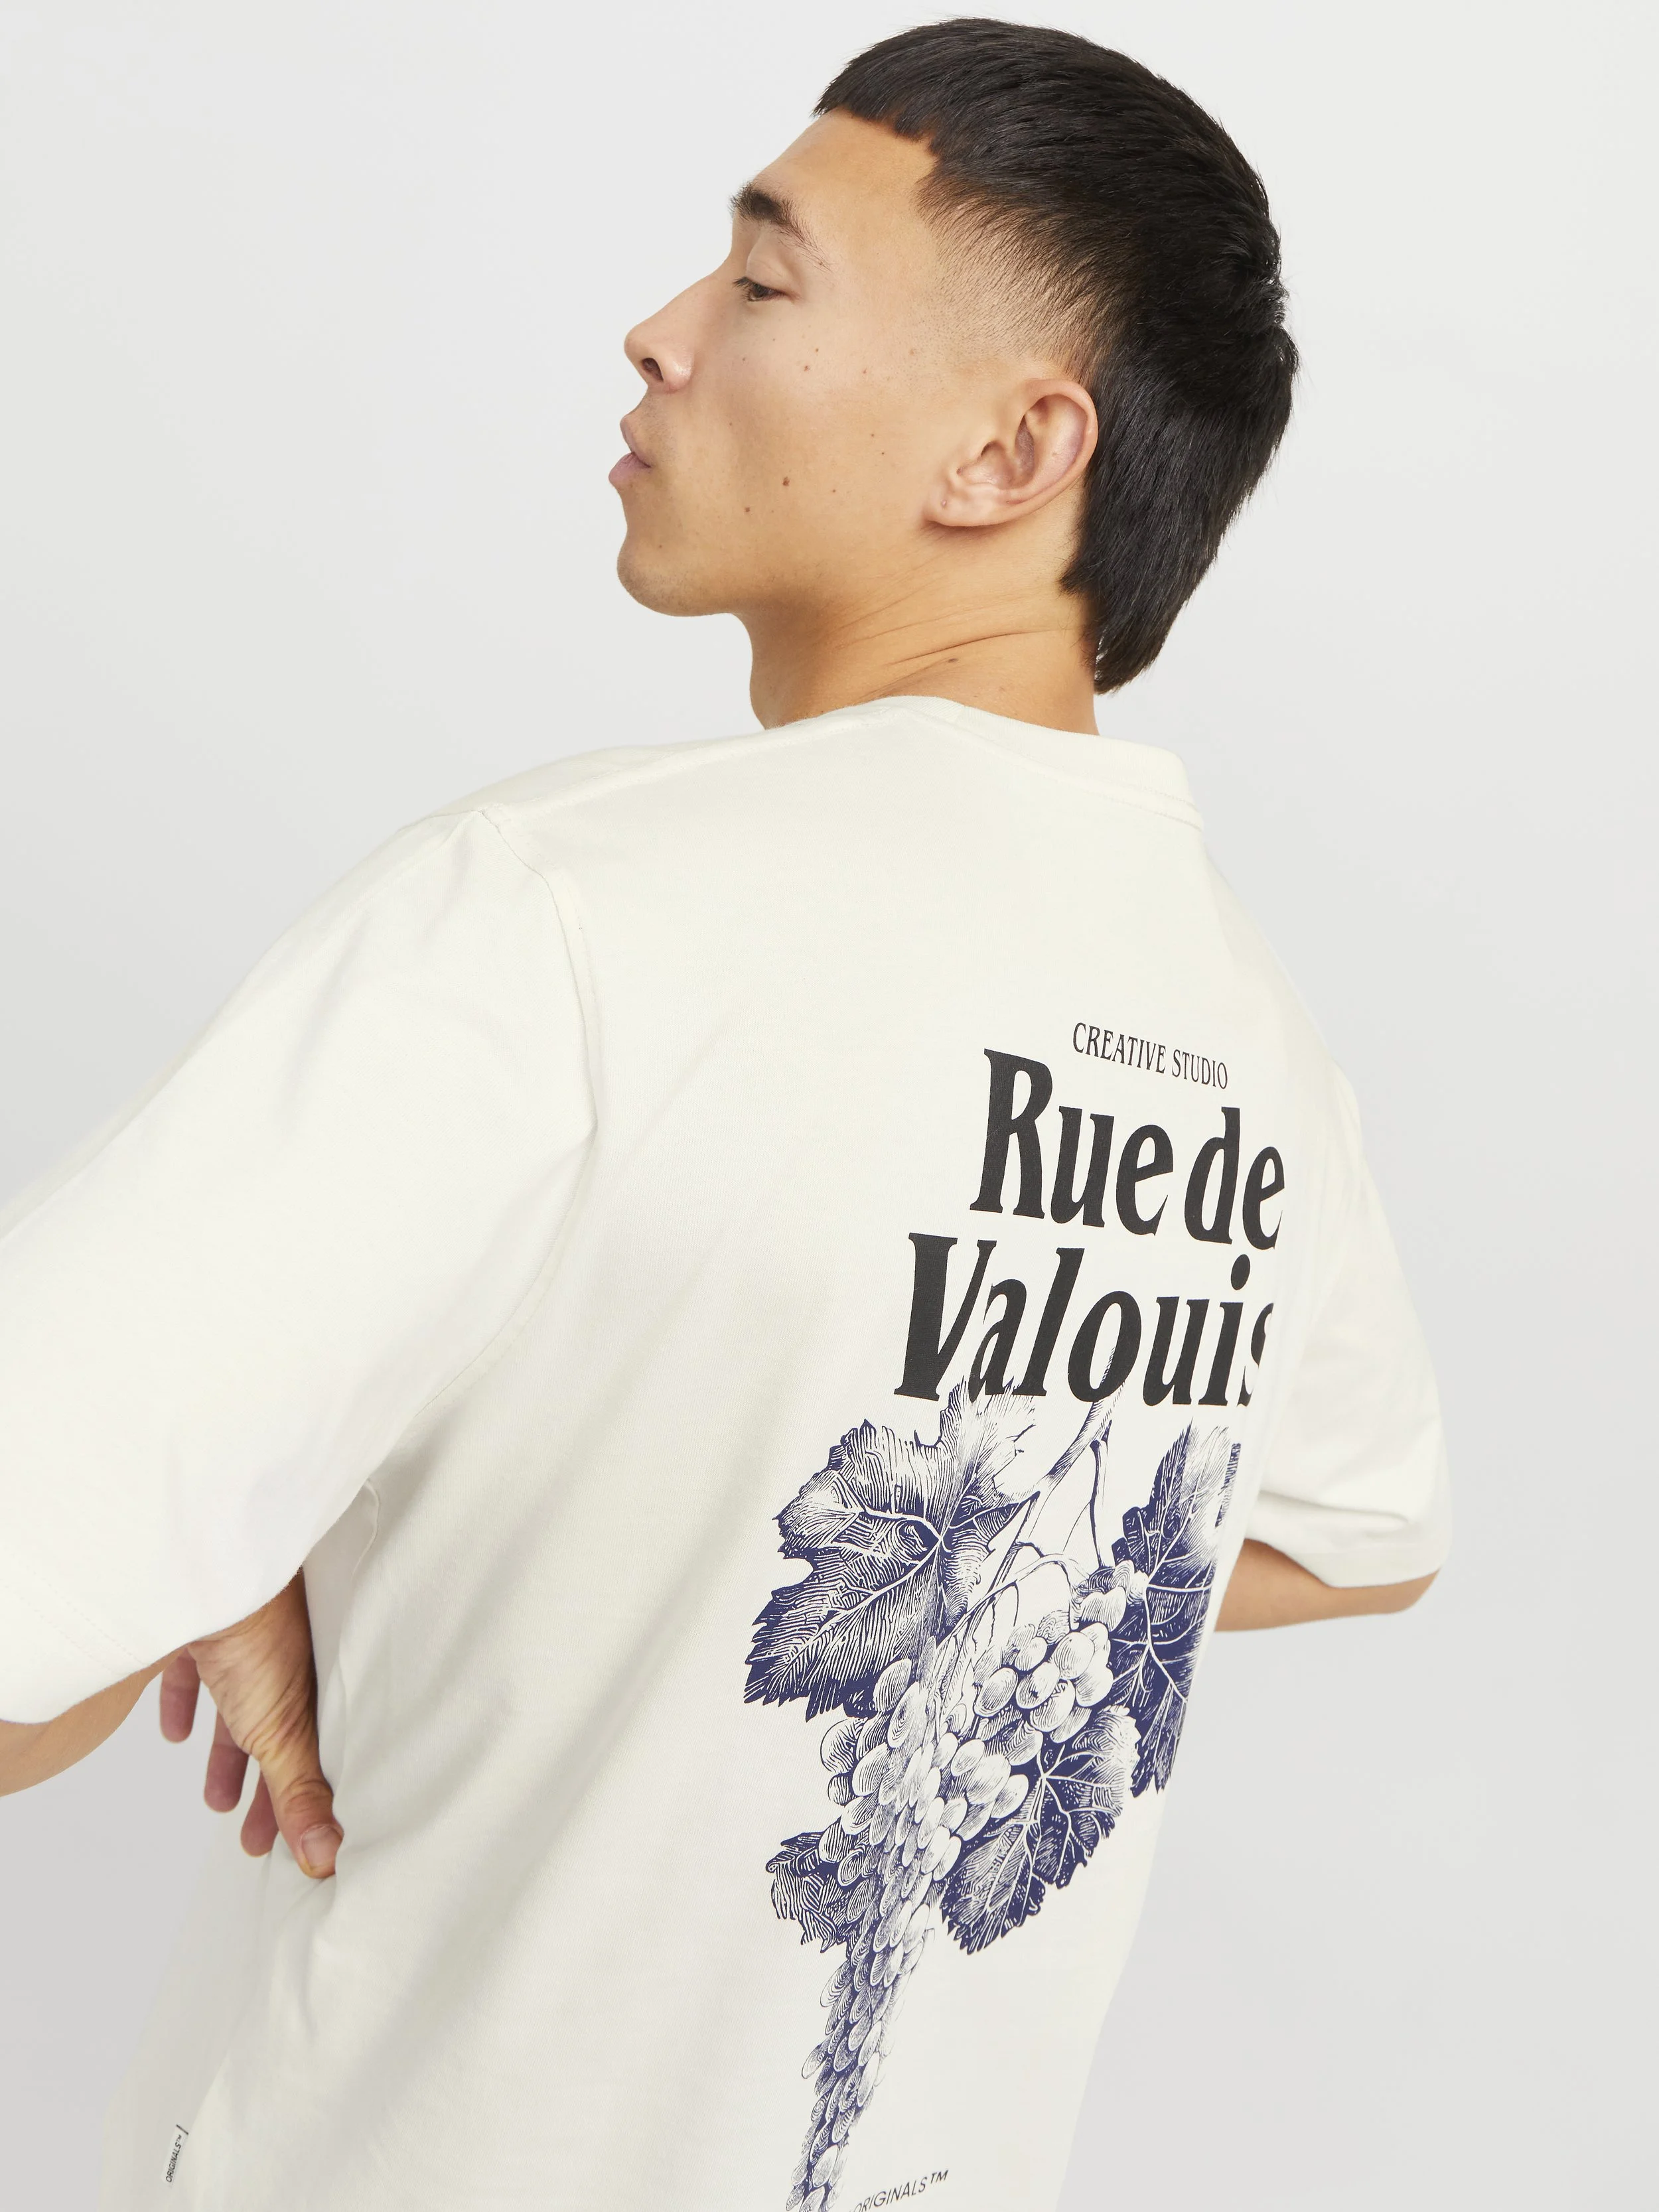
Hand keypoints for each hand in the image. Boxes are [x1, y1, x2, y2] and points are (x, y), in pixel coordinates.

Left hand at [159, 1574, 341, 1877]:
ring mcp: (242, 1649)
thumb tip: (326, 1858)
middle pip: (275, 1741)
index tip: (294, 1845)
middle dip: (265, 1788)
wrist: (213, 1570)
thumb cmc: (261, 1637)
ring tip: (216, 1799)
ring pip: (238, 1713)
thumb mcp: (282, 1732)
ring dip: (227, 1756)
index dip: (301, 1802)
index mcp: (311, 1692)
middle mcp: (283, 1669)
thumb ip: (298, 1793)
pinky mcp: (200, 1631)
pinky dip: (187, 1706)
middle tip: (253, 1837)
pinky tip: (174, 1734)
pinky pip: (194, 1675)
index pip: (313, 1758)